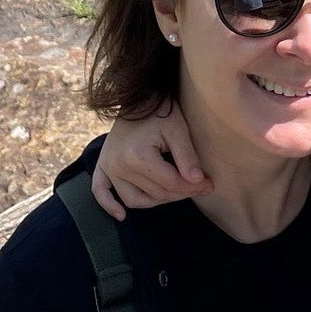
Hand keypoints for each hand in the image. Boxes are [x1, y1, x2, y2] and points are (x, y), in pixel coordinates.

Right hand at [91, 102, 210, 218]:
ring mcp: (108, 167)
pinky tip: (121, 216)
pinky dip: (109, 205)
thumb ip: (187, 156)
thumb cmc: (160, 111)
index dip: (193, 187)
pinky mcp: (102, 166)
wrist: (137, 96)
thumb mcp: (178, 129)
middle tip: (201, 187)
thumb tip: (198, 182)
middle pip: (156, 194)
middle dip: (181, 193)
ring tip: (176, 192)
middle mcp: (119, 165)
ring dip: (157, 201)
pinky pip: (100, 192)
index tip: (210, 184)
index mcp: (138, 156)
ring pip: (134, 199)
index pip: (171, 184)